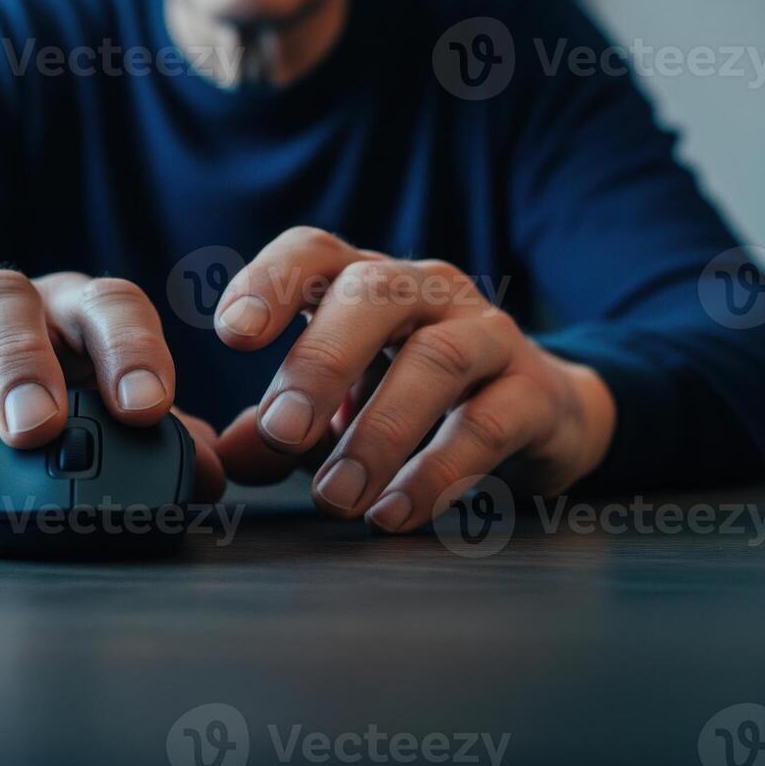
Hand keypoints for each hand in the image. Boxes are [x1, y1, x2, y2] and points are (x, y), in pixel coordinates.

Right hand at [0, 270, 225, 536]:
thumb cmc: (63, 400)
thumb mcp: (114, 416)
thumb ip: (162, 443)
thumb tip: (208, 478)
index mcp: (75, 309)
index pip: (109, 304)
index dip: (130, 349)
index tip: (144, 409)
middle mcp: (2, 307)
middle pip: (5, 307)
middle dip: (19, 367)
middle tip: (34, 430)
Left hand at [210, 228, 616, 532]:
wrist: (539, 414)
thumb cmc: (412, 398)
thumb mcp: (336, 409)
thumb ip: (278, 428)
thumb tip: (225, 458)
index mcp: (363, 282)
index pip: (313, 253)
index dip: (269, 282)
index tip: (232, 334)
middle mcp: (426, 291)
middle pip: (374, 294)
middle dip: (321, 361)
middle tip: (281, 433)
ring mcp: (487, 333)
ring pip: (436, 359)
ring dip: (379, 433)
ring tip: (337, 497)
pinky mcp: (534, 391)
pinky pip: (488, 423)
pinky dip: (439, 471)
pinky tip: (397, 512)